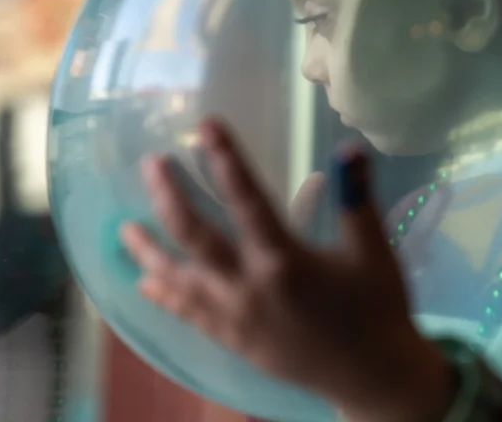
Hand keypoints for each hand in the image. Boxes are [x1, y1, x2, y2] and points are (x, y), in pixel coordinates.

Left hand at [120, 119, 454, 421]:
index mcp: (284, 260)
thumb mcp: (373, 252)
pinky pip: (187, 315)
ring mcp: (234, 318)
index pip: (246, 198)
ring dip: (149, 253)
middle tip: (151, 165)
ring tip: (125, 231)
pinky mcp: (232, 341)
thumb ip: (357, 199)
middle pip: (194, 236)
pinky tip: (145, 284)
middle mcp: (248, 287)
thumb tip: (350, 147)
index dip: (225, 158)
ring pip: (178, 281)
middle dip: (168, 198)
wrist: (371, 377)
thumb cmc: (376, 308)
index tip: (206, 125)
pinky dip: (164, 296)